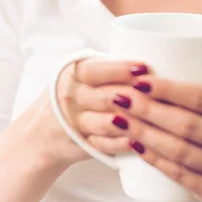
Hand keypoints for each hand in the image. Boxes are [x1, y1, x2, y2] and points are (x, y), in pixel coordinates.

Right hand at [25, 57, 151, 166]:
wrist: (42, 132)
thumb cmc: (78, 94)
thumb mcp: (86, 76)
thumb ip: (113, 69)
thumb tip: (159, 57)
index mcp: (75, 74)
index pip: (95, 70)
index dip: (120, 70)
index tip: (144, 68)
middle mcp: (73, 97)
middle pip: (105, 97)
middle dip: (133, 96)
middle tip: (159, 94)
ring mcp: (76, 123)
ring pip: (107, 122)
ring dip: (132, 121)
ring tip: (156, 118)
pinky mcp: (82, 143)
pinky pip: (104, 144)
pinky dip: (123, 143)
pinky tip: (141, 142)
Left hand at [111, 43, 201, 201]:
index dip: (169, 89)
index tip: (141, 80)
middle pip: (186, 125)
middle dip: (148, 110)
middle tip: (120, 97)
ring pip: (179, 151)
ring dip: (144, 134)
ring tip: (120, 118)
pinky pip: (180, 176)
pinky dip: (155, 159)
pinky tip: (136, 145)